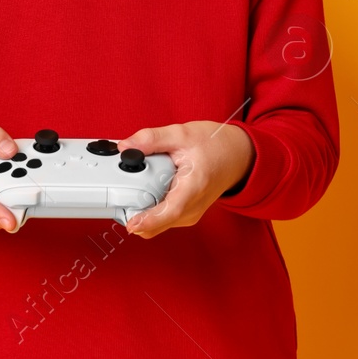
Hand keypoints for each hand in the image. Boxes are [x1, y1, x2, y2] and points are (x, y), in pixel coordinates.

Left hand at [115, 121, 253, 238]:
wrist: (236, 156)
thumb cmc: (215, 146)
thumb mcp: (181, 134)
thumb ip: (151, 139)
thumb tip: (125, 147)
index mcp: (194, 186)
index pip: (170, 211)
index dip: (149, 220)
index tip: (131, 224)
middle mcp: (192, 207)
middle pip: (158, 222)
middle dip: (135, 212)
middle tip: (121, 192)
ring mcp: (189, 214)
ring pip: (157, 224)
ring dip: (142, 211)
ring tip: (136, 186)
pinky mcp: (185, 215)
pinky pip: (161, 220)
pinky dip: (150, 210)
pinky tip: (146, 191)